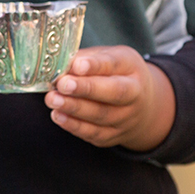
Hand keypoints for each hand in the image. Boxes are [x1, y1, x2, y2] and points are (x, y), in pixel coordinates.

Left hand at [43, 46, 174, 150]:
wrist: (141, 106)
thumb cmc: (116, 75)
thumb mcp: (107, 57)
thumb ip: (86, 59)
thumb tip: (61, 63)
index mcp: (131, 67)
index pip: (115, 64)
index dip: (95, 65)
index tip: (77, 65)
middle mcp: (135, 94)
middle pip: (115, 92)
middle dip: (86, 88)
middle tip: (62, 84)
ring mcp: (126, 118)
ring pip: (101, 115)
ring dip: (74, 108)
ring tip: (53, 99)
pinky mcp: (113, 136)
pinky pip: (94, 133)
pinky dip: (74, 126)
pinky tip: (58, 115)